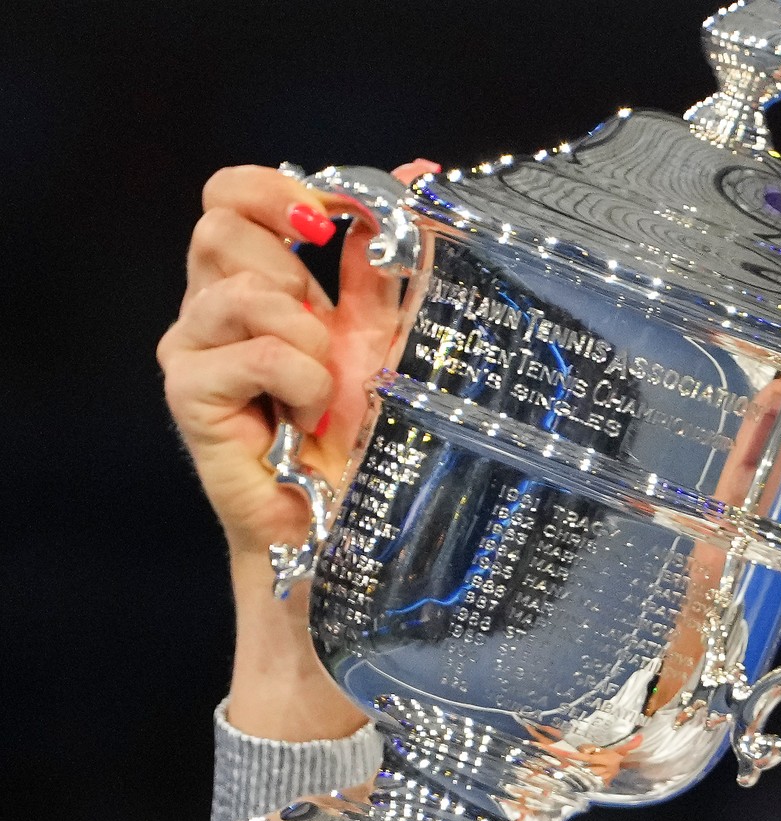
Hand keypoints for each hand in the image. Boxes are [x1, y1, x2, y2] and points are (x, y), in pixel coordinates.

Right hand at [159, 159, 438, 557]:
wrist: (346, 517)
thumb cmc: (361, 431)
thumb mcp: (385, 329)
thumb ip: (389, 256)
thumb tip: (419, 171)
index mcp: (254, 281)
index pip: (229, 194)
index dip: (276, 191)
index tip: (330, 218)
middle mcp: (211, 308)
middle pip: (219, 227)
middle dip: (293, 271)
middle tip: (325, 333)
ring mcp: (191, 349)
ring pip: (243, 291)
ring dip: (307, 338)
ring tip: (322, 390)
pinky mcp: (188, 393)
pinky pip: (255, 352)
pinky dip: (301, 381)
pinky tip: (307, 418)